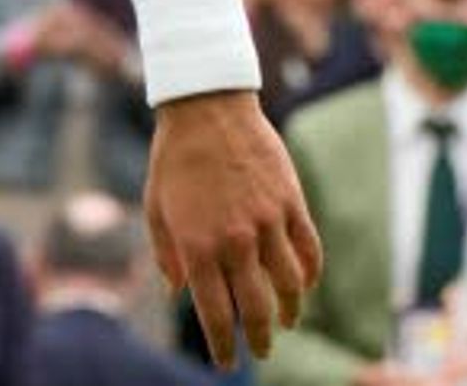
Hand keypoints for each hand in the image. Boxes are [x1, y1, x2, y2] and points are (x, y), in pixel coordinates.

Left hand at [149, 95, 322, 364]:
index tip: (226, 363)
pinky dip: (310, 274)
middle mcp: (236, 240)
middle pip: (257, 309)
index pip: (216, 314)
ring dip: (291, 311)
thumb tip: (178, 292)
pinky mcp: (292, 202)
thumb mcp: (156, 207)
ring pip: (291, 285)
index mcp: (199, 246)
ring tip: (287, 321)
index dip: (223, 346)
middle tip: (263, 351)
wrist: (206, 106)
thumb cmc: (174, 157)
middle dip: (261, 339)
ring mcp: (268, 221)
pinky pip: (309, 250)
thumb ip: (167, 254)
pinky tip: (305, 285)